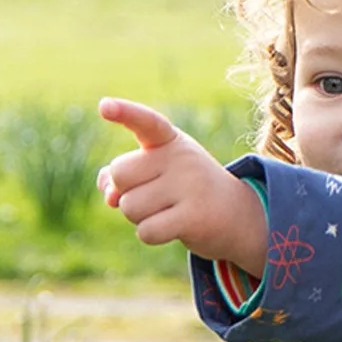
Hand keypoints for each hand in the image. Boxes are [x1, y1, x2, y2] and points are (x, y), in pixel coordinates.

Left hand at [97, 97, 266, 274]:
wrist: (237, 216)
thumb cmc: (186, 190)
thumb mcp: (157, 172)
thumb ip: (125, 175)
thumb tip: (107, 193)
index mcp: (169, 140)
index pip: (145, 121)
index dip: (124, 113)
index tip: (104, 107)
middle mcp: (180, 158)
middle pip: (119, 175)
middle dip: (125, 193)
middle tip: (153, 197)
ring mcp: (189, 186)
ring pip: (129, 207)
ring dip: (138, 217)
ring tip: (166, 212)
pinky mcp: (193, 217)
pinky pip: (146, 231)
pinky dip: (150, 235)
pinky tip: (171, 229)